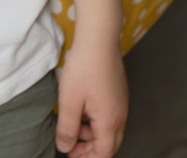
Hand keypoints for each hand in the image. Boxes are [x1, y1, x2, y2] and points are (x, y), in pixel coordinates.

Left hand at [56, 38, 127, 156]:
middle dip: (90, 150)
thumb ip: (67, 127)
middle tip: (70, 146)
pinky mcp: (118, 93)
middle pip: (110, 144)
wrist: (98, 40)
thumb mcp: (69, 100)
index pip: (104, 153)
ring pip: (110, 130)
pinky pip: (110, 116)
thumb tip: (65, 148)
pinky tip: (81, 110)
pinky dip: (96, 121)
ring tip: (73, 126)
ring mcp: (121, 104)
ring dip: (92, 135)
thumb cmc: (83, 68)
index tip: (70, 154)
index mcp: (110, 121)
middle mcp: (120, 115)